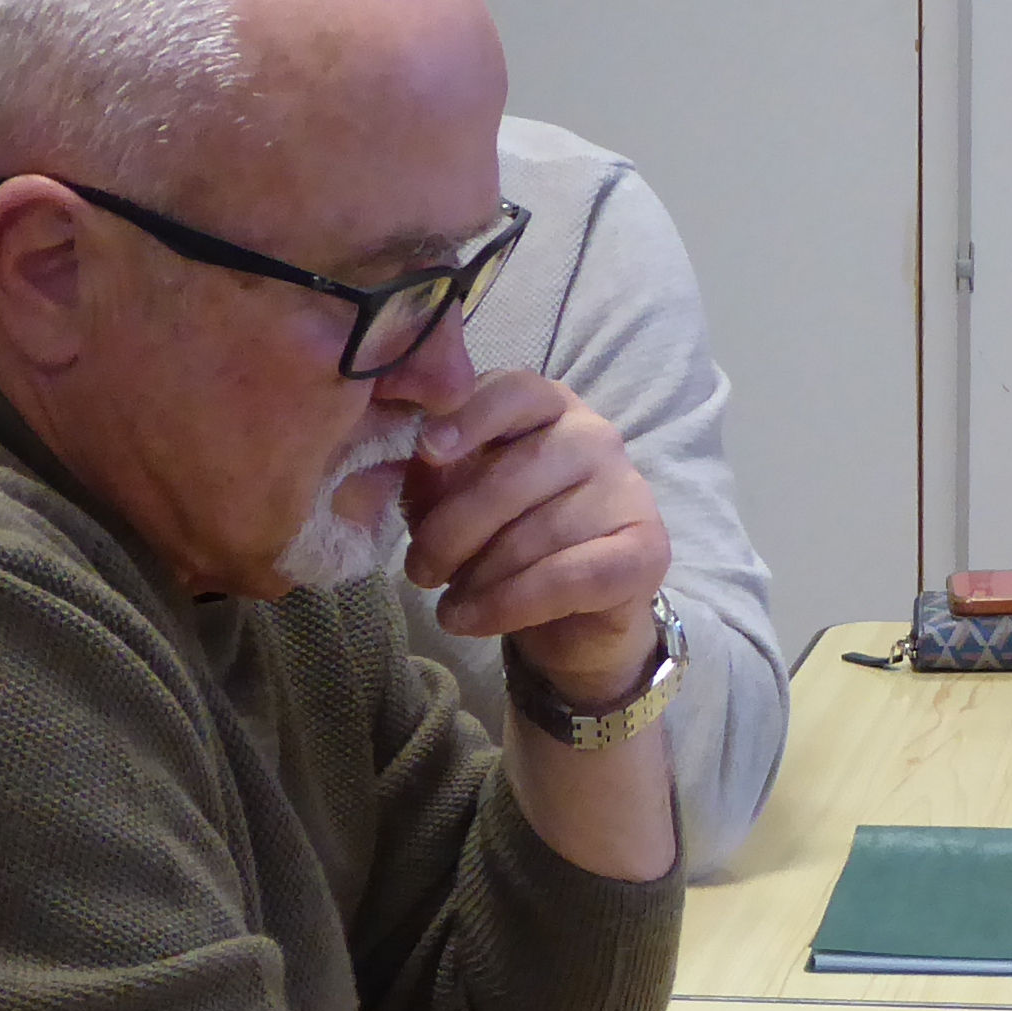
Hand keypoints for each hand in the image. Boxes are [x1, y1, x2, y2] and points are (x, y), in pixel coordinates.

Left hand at [402, 370, 675, 703]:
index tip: (427, 452)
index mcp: (547, 407)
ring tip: (448, 602)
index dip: (469, 418)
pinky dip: (508, 605)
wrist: (572, 612)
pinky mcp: (647, 550)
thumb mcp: (452, 499)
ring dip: (477, 578)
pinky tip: (472, 620)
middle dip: (453, 531)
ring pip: (536, 534)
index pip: (514, 391)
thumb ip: (421, 479)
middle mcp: (596, 437)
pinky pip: (567, 577)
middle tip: (419, 571)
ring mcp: (629, 492)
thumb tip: (364, 482)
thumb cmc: (503, 538)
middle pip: (515, 474)